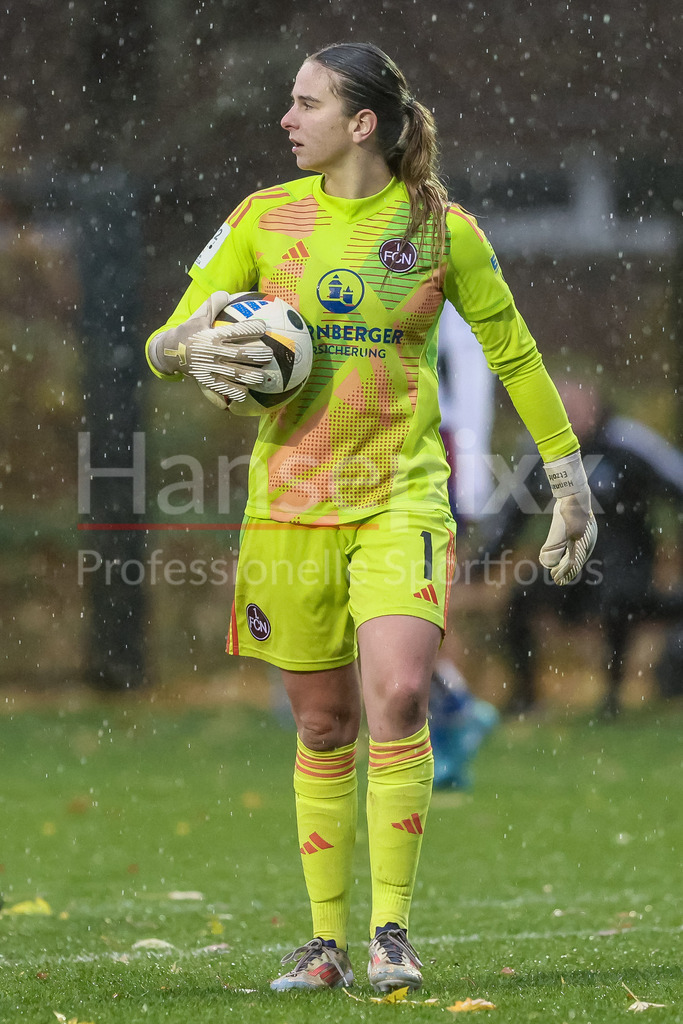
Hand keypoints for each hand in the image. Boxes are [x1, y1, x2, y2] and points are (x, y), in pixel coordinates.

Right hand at [147, 291, 271, 403]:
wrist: (169, 353)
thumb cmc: (188, 333)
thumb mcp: (198, 317)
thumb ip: (212, 306)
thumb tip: (226, 293)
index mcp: (213, 336)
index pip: (236, 331)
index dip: (251, 328)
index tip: (264, 326)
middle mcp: (214, 353)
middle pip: (241, 355)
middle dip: (258, 355)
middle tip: (270, 355)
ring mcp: (211, 368)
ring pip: (236, 374)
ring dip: (252, 376)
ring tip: (263, 376)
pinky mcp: (208, 381)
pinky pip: (225, 389)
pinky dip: (236, 392)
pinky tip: (246, 391)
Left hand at [540, 451, 597, 584]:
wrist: (574, 496)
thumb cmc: (568, 514)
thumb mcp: (560, 531)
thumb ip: (554, 547)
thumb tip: (547, 563)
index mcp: (584, 545)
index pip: (573, 564)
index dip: (565, 573)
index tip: (556, 579)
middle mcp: (587, 542)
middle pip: (576, 561)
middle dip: (566, 571)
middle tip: (556, 578)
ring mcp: (585, 536)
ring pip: (576, 554)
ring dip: (566, 563)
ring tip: (558, 570)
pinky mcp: (581, 530)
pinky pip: (576, 546)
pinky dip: (569, 553)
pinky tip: (563, 554)